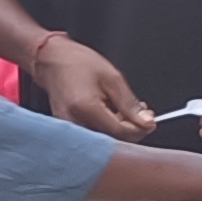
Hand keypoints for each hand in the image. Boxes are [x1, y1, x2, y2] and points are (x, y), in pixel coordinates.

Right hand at [32, 34, 152, 140]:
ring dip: (119, 128)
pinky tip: (110, 113)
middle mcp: (74, 122)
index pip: (120, 131)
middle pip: (112, 140)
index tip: (150, 120)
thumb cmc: (78, 63)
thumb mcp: (112, 78)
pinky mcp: (68, 130)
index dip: (139, 128)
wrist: (51, 60)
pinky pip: (94, 135)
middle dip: (131, 129)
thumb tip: (146, 122)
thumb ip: (129, 103)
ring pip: (104, 140)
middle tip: (141, 113)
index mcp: (85, 108)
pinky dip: (106, 127)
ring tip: (123, 108)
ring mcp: (68, 128)